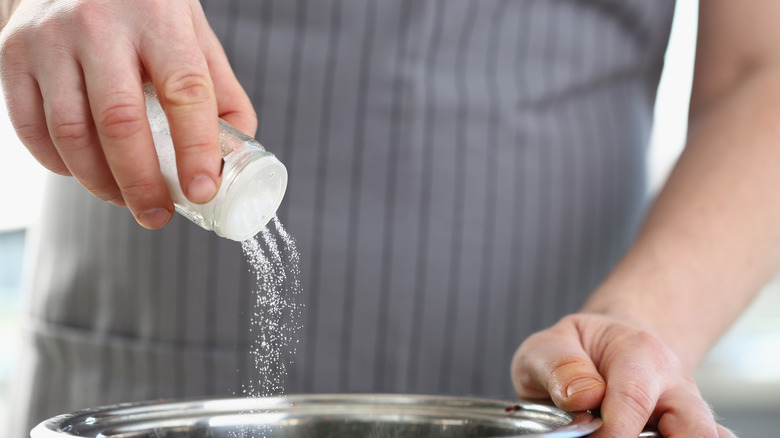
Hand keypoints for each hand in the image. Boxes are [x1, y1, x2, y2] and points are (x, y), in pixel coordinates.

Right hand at [0, 0, 255, 227]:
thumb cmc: (143, 7)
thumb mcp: (192, 32)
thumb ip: (219, 89)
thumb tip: (238, 153)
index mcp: (158, 16)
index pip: (185, 91)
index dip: (197, 149)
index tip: (203, 191)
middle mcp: (99, 24)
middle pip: (120, 122)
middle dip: (142, 183)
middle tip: (158, 215)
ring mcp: (49, 39)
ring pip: (71, 134)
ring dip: (101, 183)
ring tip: (126, 200)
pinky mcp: (13, 56)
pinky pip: (32, 129)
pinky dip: (61, 166)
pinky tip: (87, 173)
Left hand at [511, 314, 735, 436]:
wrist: (603, 350)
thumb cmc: (574, 351)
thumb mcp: (548, 346)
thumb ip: (560, 366)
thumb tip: (583, 397)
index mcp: (640, 352)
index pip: (634, 401)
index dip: (612, 433)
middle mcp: (675, 384)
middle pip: (695, 427)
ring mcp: (691, 411)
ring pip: (708, 437)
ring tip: (626, 436)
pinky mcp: (694, 431)